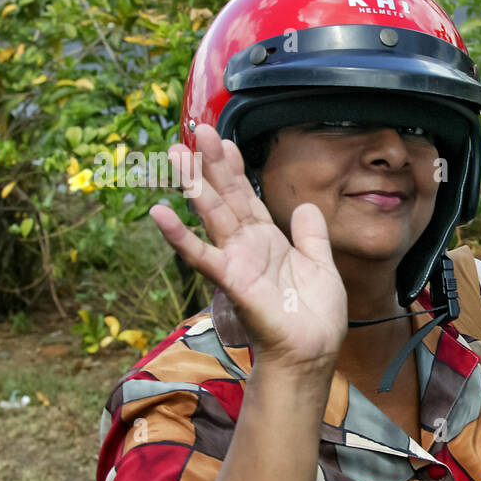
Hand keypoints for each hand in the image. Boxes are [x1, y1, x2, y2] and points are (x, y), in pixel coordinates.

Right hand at [149, 124, 347, 373]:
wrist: (313, 352)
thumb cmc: (315, 316)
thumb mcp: (321, 265)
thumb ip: (311, 235)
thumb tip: (305, 206)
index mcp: (267, 240)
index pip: (246, 196)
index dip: (235, 168)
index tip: (224, 138)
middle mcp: (247, 246)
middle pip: (225, 196)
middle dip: (211, 163)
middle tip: (196, 129)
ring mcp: (236, 262)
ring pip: (211, 215)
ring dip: (193, 185)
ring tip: (176, 154)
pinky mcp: (232, 281)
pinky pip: (202, 255)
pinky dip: (179, 236)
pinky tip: (159, 213)